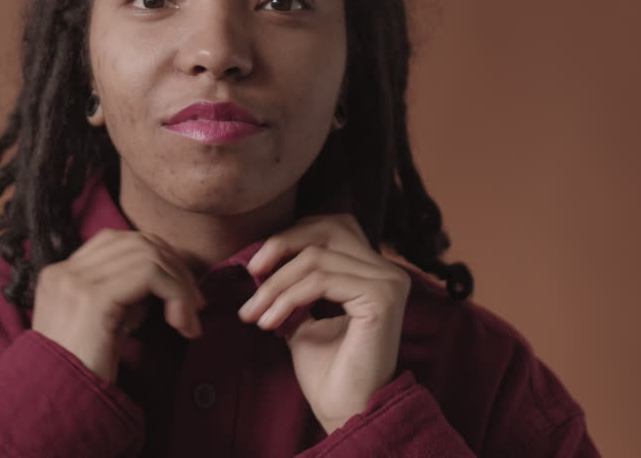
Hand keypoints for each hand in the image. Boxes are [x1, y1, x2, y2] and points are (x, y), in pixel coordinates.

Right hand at [31, 229, 205, 381]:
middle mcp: (64, 271)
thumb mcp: (101, 328)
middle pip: (137, 242)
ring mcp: (75, 281)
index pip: (118, 242)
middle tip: (195, 305)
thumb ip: (122, 299)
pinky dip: (177, 294)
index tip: (179, 295)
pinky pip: (151, 274)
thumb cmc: (81, 376)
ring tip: (189, 320)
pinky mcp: (93, 298)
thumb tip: (160, 284)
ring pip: (149, 255)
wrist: (53, 408)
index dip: (158, 260)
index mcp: (61, 275)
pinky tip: (181, 324)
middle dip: (176, 268)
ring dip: (181, 285)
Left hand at [238, 213, 410, 434]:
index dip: (291, 237)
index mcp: (374, 271)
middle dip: (282, 245)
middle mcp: (388, 271)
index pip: (331, 227)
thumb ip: (295, 283)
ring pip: (316, 257)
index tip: (256, 267)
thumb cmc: (327, 371)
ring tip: (255, 313)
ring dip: (275, 284)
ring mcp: (389, 282)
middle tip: (252, 272)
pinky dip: (288, 297)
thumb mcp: (304, 315)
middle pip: (327, 227)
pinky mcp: (382, 297)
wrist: (345, 412)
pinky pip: (321, 280)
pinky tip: (271, 322)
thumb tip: (261, 259)